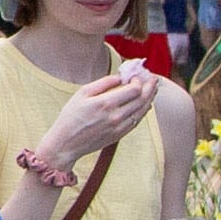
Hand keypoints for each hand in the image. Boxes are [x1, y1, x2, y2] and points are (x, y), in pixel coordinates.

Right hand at [40, 66, 157, 166]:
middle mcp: (116, 116)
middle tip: (154, 79)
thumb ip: (103, 83)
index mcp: (106, 103)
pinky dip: (143, 111)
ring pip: (142, 111)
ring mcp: (120, 127)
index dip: (138, 80)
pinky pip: (137, 121)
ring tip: (153, 89)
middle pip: (142, 99)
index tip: (135, 75)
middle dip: (150, 87)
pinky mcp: (120, 135)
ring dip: (150, 98)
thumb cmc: (71, 116)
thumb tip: (121, 76)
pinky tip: (145, 104)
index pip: (134, 89)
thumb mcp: (82, 93)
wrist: (66, 144)